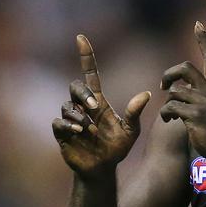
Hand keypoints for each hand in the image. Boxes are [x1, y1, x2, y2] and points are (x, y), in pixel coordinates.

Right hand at [52, 35, 150, 178]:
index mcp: (99, 102)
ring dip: (80, 116)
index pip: (90, 73)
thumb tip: (147, 94)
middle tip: (95, 108)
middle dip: (83, 94)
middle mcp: (83, 107)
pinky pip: (58, 121)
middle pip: (75, 87)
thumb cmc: (117, 148)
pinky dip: (68, 124)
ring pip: (67, 106)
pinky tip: (79, 132)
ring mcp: (72, 119)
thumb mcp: (131, 131)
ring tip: (91, 131)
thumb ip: (135, 114)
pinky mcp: (62, 133)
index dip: (86, 56)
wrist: (103, 169)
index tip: (81, 37)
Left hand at [159, 21, 205, 161]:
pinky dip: (165, 113)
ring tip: (169, 114)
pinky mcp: (195, 116)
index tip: (198, 24)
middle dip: (169, 73)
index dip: (204, 40)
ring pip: (174, 91)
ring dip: (167, 103)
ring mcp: (203, 103)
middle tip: (164, 85)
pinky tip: (168, 120)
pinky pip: (170, 107)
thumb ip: (198, 95)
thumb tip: (177, 87)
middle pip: (185, 68)